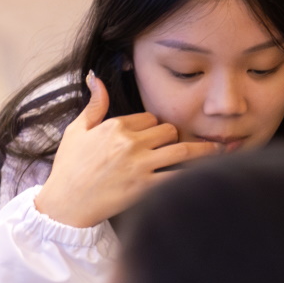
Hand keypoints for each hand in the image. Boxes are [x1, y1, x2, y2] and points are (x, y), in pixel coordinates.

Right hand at [33, 73, 218, 228]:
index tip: (155, 136)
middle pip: (169, 131)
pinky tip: (208, 174)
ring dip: (202, 150)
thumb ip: (94, 105)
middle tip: (179, 145)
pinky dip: (195, 174)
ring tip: (218, 150)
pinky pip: (178, 177)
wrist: (65, 204)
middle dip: (175, 137)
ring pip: (181, 150)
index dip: (154, 126)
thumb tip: (96, 78)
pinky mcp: (145, 187)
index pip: (150, 118)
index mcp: (115, 127)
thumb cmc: (69, 167)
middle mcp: (130, 143)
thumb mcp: (76, 131)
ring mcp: (139, 165)